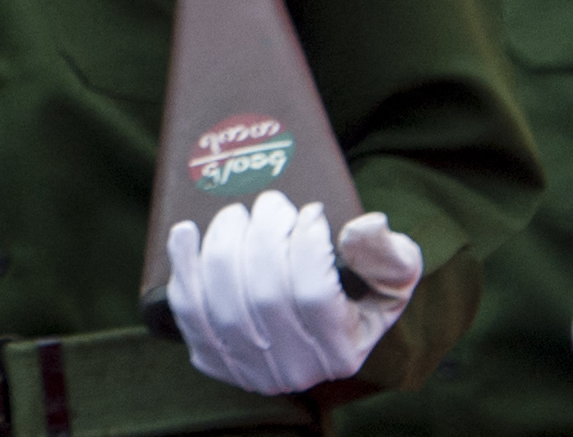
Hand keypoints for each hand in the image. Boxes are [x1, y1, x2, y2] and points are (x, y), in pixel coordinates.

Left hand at [166, 190, 423, 394]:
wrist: (313, 329)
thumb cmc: (355, 295)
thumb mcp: (389, 280)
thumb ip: (389, 256)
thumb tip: (367, 225)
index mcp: (342, 351)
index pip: (315, 294)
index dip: (307, 244)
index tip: (310, 211)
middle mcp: (294, 368)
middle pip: (265, 295)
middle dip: (263, 235)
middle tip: (271, 203)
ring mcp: (248, 366)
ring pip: (223, 301)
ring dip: (224, 243)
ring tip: (237, 213)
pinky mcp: (211, 355)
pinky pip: (188, 310)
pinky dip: (183, 265)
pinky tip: (185, 232)